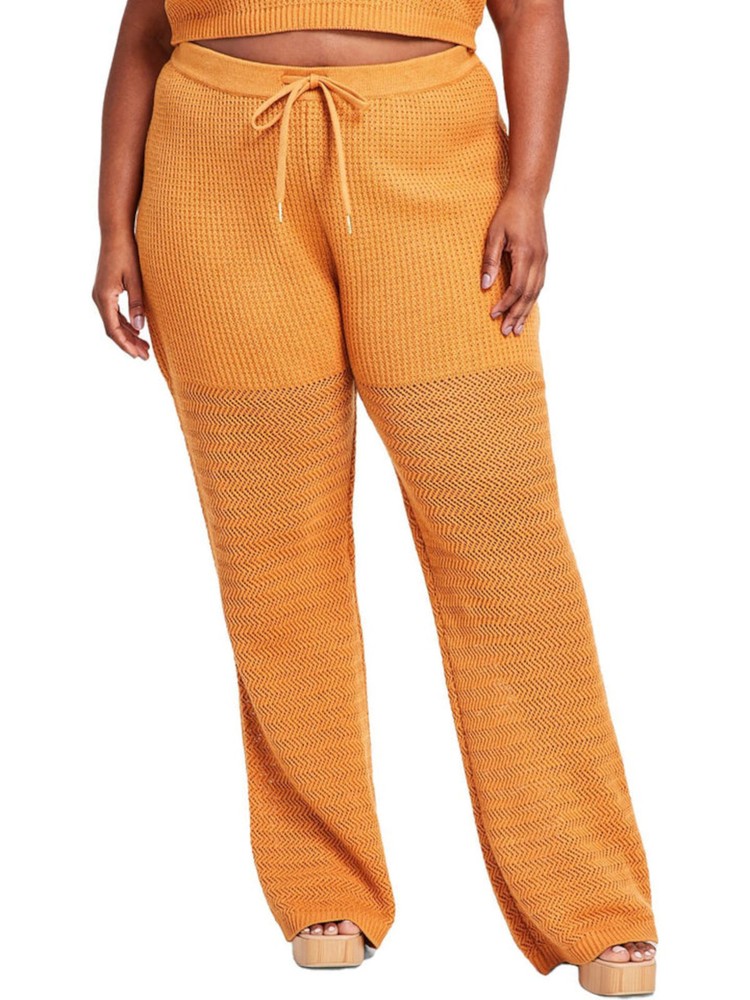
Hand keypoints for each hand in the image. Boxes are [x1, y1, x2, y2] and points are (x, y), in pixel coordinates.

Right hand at [92, 231, 149, 359]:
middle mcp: (99, 298)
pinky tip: (137, 329)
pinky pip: (113, 313)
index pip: (113, 330)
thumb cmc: (126, 252)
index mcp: (104, 297)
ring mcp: (100, 294)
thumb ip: (137, 304)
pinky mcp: (105, 290)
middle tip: (145, 356)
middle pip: (113, 329)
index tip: (139, 356)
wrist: (115, 233)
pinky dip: (125, 324)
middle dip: (128, 344)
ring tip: (144, 347)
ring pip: (113, 322)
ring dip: (128, 335)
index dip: (126, 345)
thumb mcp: (136, 279)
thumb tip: (140, 328)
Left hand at [480, 189, 547, 335]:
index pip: (516, 287)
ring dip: (526, 311)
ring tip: (517, 328)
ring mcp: (543, 259)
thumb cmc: (508, 213)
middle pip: (528, 295)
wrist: (529, 196)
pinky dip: (532, 299)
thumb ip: (489, 261)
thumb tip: (484, 286)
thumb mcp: (493, 235)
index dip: (505, 303)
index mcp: (525, 254)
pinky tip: (526, 309)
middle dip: (517, 315)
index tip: (493, 314)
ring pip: (536, 292)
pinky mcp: (543, 258)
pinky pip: (539, 284)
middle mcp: (538, 259)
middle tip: (506, 332)